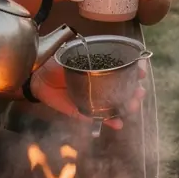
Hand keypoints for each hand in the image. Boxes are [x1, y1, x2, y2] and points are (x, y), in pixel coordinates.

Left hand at [29, 58, 147, 130]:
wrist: (37, 77)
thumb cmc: (56, 62)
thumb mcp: (72, 53)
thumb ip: (86, 54)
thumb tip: (102, 53)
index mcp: (101, 67)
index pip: (124, 69)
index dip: (135, 70)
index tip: (141, 71)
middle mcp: (101, 83)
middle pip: (125, 89)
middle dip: (135, 92)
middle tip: (139, 92)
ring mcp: (94, 98)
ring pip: (116, 105)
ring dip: (127, 107)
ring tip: (131, 107)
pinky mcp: (85, 111)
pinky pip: (99, 118)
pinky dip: (110, 122)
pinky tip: (118, 124)